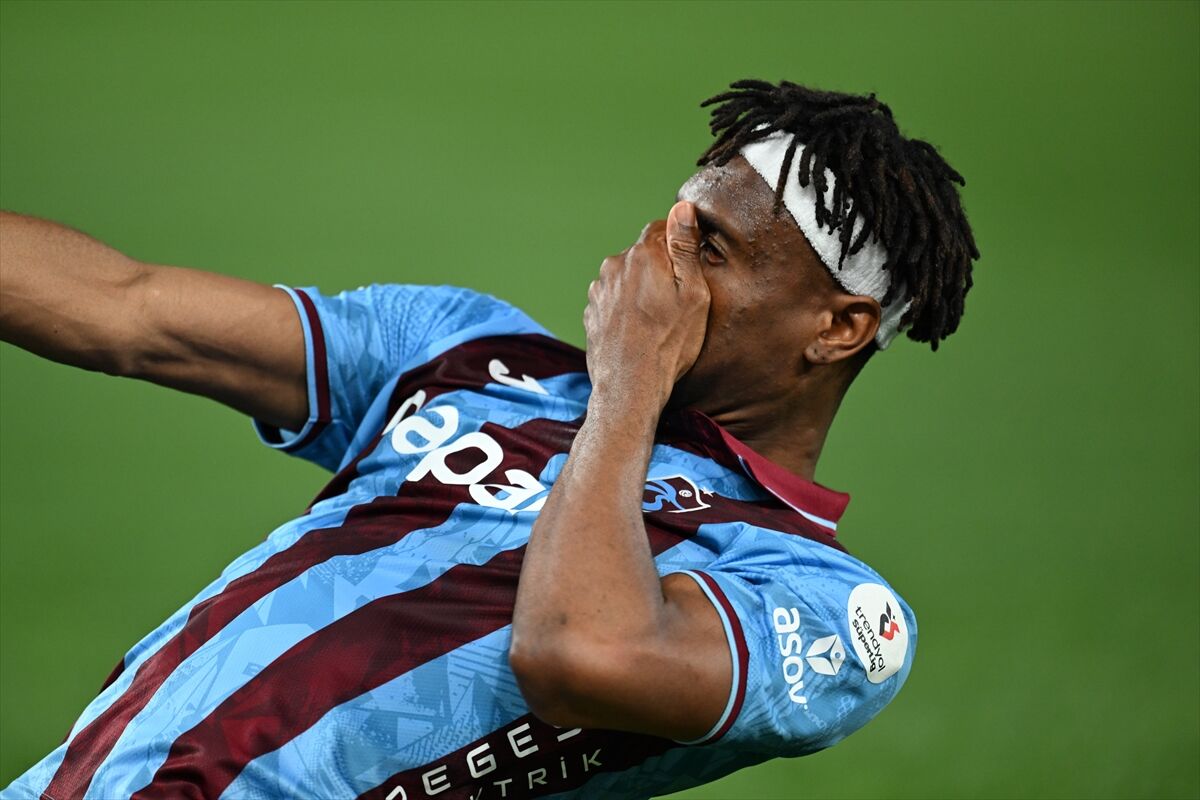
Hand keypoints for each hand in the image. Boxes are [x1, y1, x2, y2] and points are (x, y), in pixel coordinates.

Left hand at [584, 201, 710, 408]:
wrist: (629, 387)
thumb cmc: (668, 344)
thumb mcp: (693, 294)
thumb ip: (685, 247)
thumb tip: (682, 208)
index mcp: (642, 255)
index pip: (662, 228)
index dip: (679, 244)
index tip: (689, 267)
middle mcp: (615, 266)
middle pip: (643, 254)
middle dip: (660, 268)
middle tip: (677, 301)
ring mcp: (599, 290)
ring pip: (627, 277)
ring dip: (641, 289)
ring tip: (657, 321)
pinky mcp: (592, 312)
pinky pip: (613, 300)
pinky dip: (625, 309)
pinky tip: (639, 331)